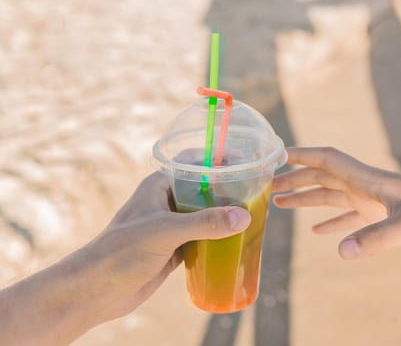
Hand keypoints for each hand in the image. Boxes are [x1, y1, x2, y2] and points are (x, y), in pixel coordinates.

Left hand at [0, 172, 250, 345]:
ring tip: (253, 214)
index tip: (243, 159)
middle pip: (204, 189)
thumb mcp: (164, 231)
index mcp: (159, 186)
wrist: (96, 290)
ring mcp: (171, 227)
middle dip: (228, 190)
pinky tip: (236, 241)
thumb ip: (204, 223)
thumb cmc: (121, 252)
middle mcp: (166, 202)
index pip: (192, 163)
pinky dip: (218, 239)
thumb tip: (243, 216)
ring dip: (225, 216)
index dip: (217, 158)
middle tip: (255, 191)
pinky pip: (202, 239)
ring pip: (205, 215)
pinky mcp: (174, 249)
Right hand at [272, 147, 400, 258]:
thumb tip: (341, 252)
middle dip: (293, 180)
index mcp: (367, 179)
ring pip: (330, 196)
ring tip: (280, 204)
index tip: (275, 155)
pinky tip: (319, 234)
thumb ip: (377, 238)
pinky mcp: (382, 216)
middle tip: (267, 187)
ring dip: (305, 199)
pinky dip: (331, 223)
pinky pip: (348, 218)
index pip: (326, 159)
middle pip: (320, 177)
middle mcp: (365, 186)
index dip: (300, 155)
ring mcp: (372, 201)